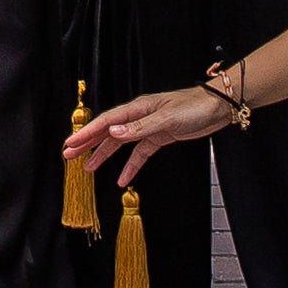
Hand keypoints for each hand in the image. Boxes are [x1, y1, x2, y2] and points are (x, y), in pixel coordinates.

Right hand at [70, 83, 234, 177]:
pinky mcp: (160, 137)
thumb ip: (140, 128)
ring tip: (88, 168)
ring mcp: (149, 127)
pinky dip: (131, 166)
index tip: (71, 144)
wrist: (218, 107)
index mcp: (138, 108)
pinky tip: (123, 180)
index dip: (87, 133)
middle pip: (109, 132)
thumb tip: (113, 134)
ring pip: (121, 143)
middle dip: (88, 143)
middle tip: (68, 155)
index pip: (107, 122)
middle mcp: (140, 116)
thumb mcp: (167, 118)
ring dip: (105, 155)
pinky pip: (139, 153)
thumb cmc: (195, 107)